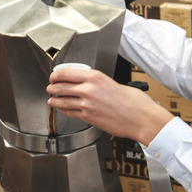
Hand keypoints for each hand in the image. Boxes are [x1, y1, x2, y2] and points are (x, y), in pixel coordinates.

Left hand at [47, 68, 174, 145]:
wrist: (140, 118)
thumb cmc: (133, 102)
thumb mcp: (113, 82)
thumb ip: (98, 83)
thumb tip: (89, 84)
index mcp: (94, 77)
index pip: (66, 73)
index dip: (55, 75)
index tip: (53, 76)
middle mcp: (88, 89)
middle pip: (61, 86)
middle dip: (52, 87)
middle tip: (50, 87)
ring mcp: (86, 104)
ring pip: (62, 100)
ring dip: (54, 100)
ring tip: (52, 100)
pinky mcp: (88, 117)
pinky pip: (70, 112)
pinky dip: (63, 110)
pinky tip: (63, 109)